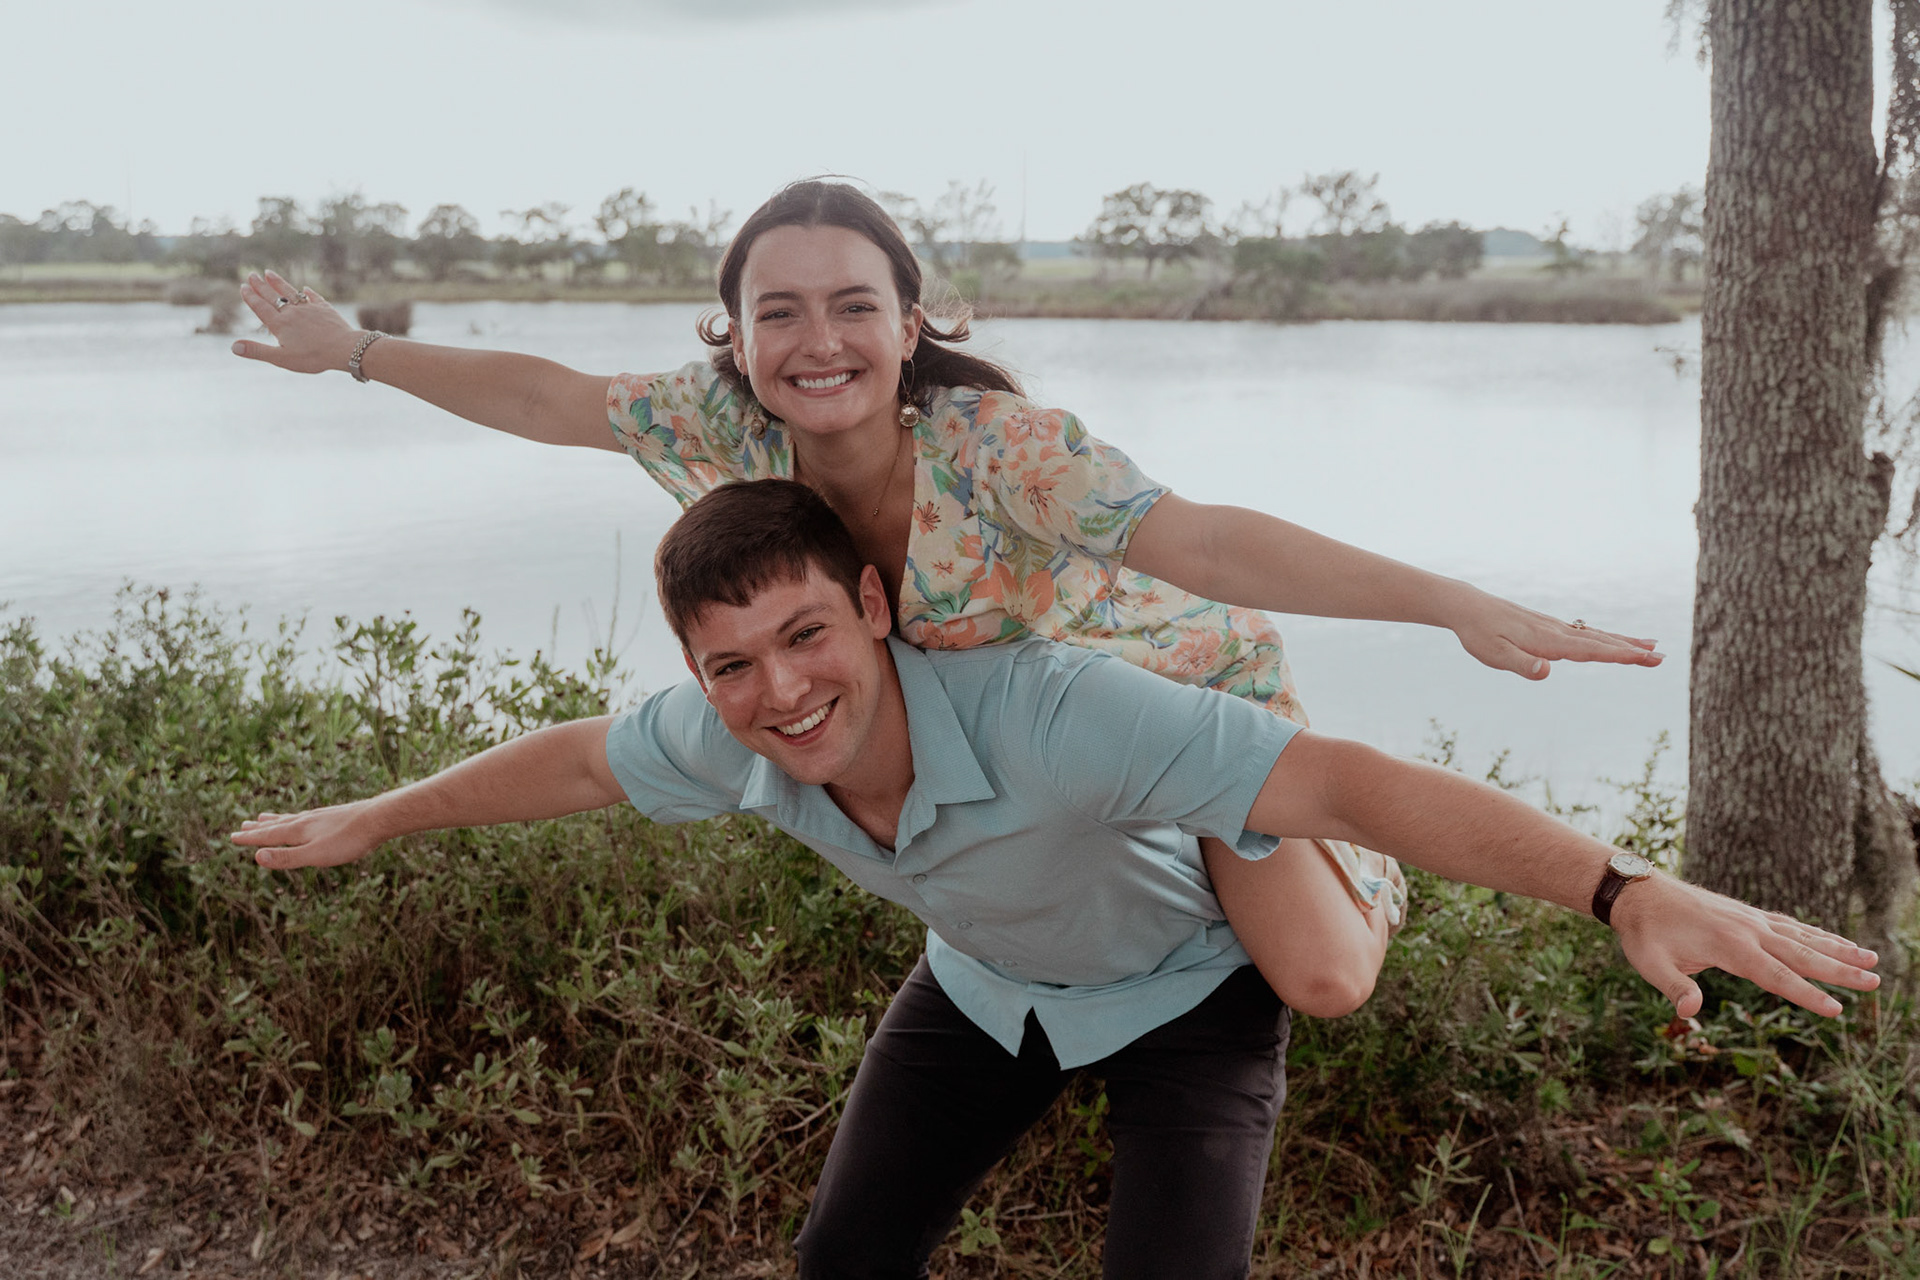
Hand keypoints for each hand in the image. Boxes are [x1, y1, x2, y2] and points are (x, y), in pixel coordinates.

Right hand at [229, 270, 360, 373]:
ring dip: (278, 282)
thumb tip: (233, 347)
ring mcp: (309, 308)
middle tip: (251, 274)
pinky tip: (304, 288)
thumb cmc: (313, 357)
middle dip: (260, 285)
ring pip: (290, 292)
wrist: (344, 348)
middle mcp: (292, 313)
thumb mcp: (282, 359)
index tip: (243, 286)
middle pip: (273, 296)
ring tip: (269, 272)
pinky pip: (313, 298)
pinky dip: (307, 293)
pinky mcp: (325, 308)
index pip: (261, 307)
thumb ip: (258, 351)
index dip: (251, 297)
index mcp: (280, 324)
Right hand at [231, 800, 386, 869]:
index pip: (268, 835)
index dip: (250, 838)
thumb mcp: (315, 855)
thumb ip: (288, 857)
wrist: (378, 819)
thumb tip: (257, 857)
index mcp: (298, 831)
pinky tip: (304, 819)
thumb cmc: (348, 840)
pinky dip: (296, 818)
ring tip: (264, 817)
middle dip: (259, 828)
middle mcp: (306, 820)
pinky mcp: (334, 816)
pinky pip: (307, 817)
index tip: (232, 837)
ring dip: (275, 820)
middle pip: (277, 824)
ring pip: (291, 818)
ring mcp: (320, 817)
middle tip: (243, 825)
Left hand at [1449, 588, 1663, 679]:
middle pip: (1601, 642)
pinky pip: (1583, 633)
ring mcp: (1554, 627)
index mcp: (1547, 641)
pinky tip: (1612, 640)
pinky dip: (1604, 636)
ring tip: (1651, 646)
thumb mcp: (1495, 655)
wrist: (1467, 607)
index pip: (1590, 650)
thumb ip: (1522, 665)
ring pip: (1596, 635)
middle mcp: (1556, 632)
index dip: (1619, 656)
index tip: (1646, 659)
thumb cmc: (1479, 634)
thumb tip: (1548, 672)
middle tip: (1662, 658)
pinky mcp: (1548, 627)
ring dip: (1623, 642)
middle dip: (1631, 650)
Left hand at [1612, 877, 1879, 1017]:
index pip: (1775, 976)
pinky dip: (1814, 933)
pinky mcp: (1746, 914)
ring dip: (1837, 948)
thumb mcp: (1649, 963)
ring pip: (1802, 936)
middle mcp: (1747, 930)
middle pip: (1801, 954)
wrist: (1636, 891)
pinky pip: (1789, 924)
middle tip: (1875, 983)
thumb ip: (1674, 987)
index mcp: (1729, 946)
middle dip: (1839, 971)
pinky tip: (1832, 940)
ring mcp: (1749, 919)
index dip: (1806, 995)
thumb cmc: (1642, 932)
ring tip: (1871, 959)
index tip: (1836, 1010)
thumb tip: (1690, 1012)